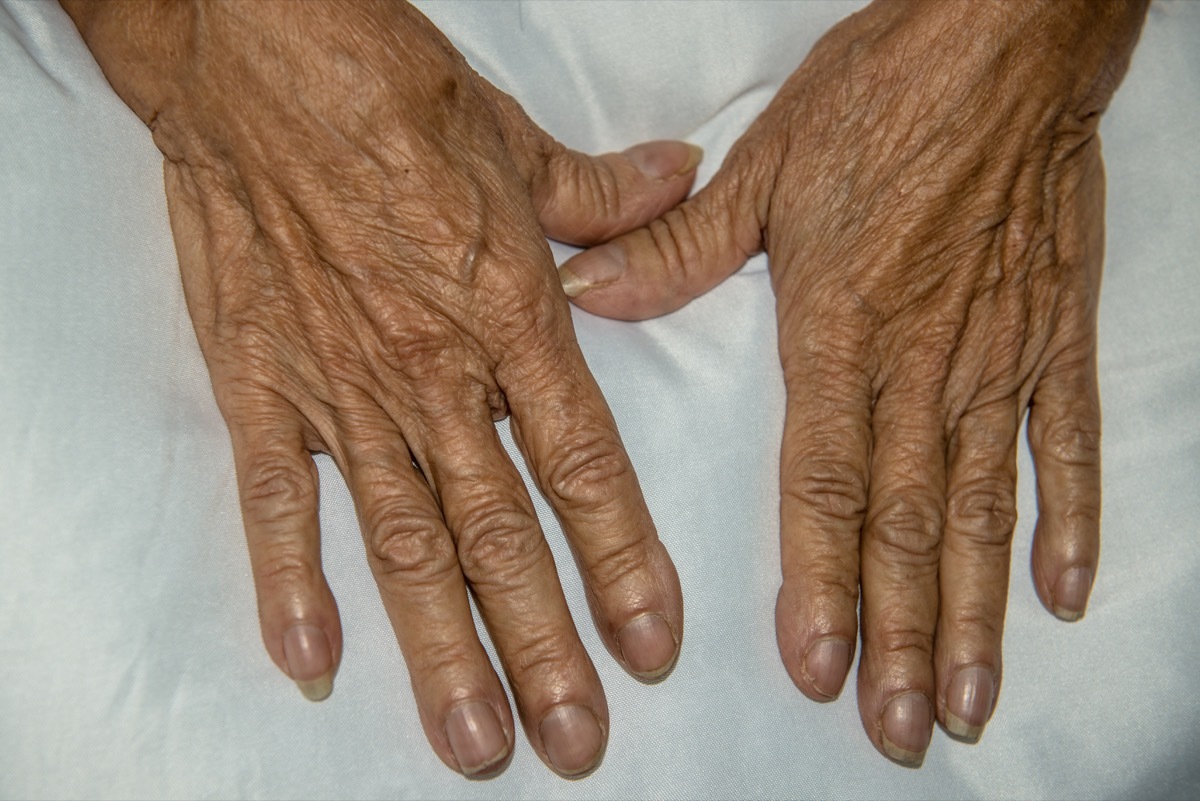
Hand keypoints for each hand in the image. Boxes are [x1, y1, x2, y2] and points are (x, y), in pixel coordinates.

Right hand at [63, 0, 698, 778]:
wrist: (254, 55)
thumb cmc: (389, 92)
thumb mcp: (516, 137)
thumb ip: (604, 194)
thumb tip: (679, 179)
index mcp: (511, 315)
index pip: (583, 466)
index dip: (623, 562)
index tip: (652, 644)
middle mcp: (434, 372)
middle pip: (501, 535)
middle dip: (544, 646)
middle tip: (575, 744)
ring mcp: (342, 387)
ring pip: (403, 542)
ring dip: (441, 648)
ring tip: (475, 738)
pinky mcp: (259, 382)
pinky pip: (276, 497)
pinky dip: (290, 579)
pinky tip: (314, 658)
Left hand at [560, 0, 1145, 765]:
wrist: (1009, 37)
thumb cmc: (888, 95)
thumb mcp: (768, 165)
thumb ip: (681, 247)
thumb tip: (589, 292)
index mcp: (846, 328)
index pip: (827, 482)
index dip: (820, 583)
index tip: (818, 668)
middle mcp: (927, 361)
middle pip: (912, 525)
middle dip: (906, 637)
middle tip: (905, 728)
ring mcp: (1001, 354)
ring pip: (988, 508)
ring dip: (980, 612)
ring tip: (974, 696)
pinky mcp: (1056, 331)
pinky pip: (1066, 441)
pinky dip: (1068, 520)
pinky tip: (1061, 593)